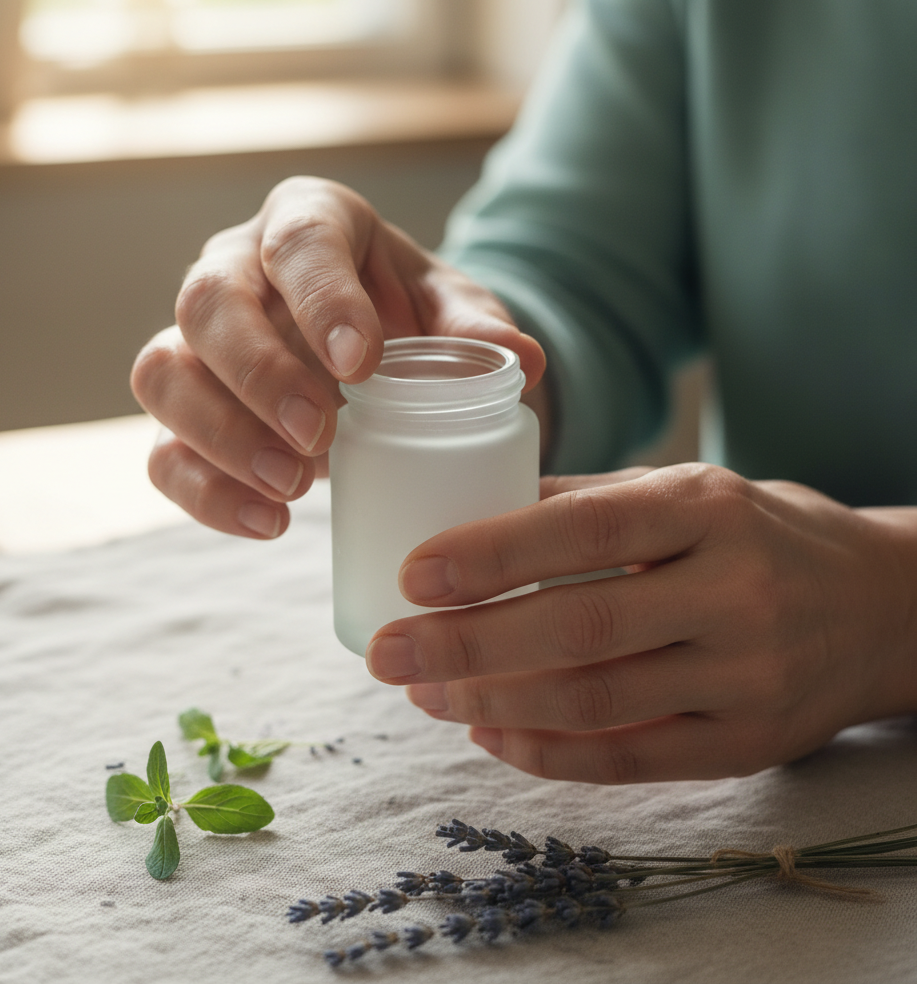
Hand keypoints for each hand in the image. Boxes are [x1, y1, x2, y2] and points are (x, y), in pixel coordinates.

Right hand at [131, 176, 546, 538]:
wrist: (365, 350)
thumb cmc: (405, 316)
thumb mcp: (449, 312)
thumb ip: (477, 332)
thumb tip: (524, 362)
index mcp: (308, 223)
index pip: (298, 243)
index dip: (321, 301)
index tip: (361, 367)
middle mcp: (236, 271)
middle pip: (206, 303)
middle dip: (258, 374)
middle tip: (320, 436)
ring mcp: (198, 342)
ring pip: (161, 373)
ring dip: (220, 435)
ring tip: (292, 487)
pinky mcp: (186, 410)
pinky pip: (162, 450)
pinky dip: (204, 492)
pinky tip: (271, 522)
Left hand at [365, 464, 916, 781]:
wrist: (877, 605)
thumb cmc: (753, 534)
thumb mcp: (685, 492)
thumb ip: (582, 503)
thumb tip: (464, 518)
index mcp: (706, 509)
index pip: (586, 530)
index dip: (492, 553)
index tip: (411, 574)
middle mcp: (734, 592)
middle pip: (581, 626)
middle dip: (466, 645)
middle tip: (385, 652)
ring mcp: (747, 676)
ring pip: (596, 701)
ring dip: (492, 703)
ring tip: (424, 692)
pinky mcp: (749, 744)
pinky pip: (631, 759)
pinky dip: (546, 752)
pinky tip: (488, 733)